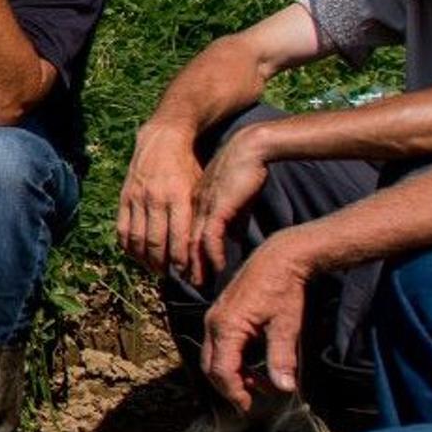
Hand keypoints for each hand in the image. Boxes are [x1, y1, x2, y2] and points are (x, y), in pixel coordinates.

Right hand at [117, 132, 201, 276]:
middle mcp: (156, 199)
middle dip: (163, 265)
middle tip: (172, 278)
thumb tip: (208, 245)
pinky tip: (137, 255)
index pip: (178, 238)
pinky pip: (122, 229)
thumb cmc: (190, 165)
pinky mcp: (124, 197)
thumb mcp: (202, 187)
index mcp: (179, 197)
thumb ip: (201, 214)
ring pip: (137, 239)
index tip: (188, 275)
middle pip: (156, 243)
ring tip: (155, 271)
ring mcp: (137, 198)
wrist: (163, 139)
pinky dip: (128, 247)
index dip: (181, 261)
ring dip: (145, 260)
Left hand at [182, 137, 269, 287]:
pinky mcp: (217, 207)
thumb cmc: (243, 172)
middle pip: (182, 241)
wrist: (249, 148)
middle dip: (184, 264)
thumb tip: (232, 240)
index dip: (182, 254)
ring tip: (199, 282)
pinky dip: (213, 254)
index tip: (186, 272)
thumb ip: (231, 220)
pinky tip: (219, 267)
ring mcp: (202, 207)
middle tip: (189, 284)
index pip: (182, 234)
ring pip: (191, 242)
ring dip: (196, 264)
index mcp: (191, 204)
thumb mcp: (233, 200)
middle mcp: (192, 207)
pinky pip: (210, 236)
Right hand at [200, 243, 311, 410]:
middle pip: (211, 366)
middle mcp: (214, 323)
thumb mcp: (287, 326)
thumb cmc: (284, 289)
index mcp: (227, 327)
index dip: (234, 392)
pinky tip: (254, 366)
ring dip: (232, 375)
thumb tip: (285, 388)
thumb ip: (281, 358)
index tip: (249, 407)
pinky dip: (233, 361)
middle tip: (252, 402)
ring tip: (260, 385)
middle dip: (229, 387)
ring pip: (213, 357)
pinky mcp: (221, 315)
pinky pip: (219, 345)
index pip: (222, 370)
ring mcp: (214, 318)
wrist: (280, 257)